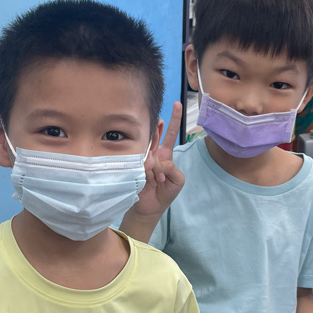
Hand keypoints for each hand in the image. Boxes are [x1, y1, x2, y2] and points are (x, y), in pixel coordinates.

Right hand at [135, 102, 185, 218]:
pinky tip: (152, 181)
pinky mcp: (134, 167)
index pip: (170, 134)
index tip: (177, 104)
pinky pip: (142, 163)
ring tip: (158, 178)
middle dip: (156, 133)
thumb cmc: (165, 193)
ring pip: (147, 149)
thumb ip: (171, 168)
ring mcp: (142, 159)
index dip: (174, 120)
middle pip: (155, 135)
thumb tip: (156, 161)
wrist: (150, 208)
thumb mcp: (178, 180)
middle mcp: (153, 154)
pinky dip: (150, 173)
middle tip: (156, 131)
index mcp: (165, 155)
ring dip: (154, 163)